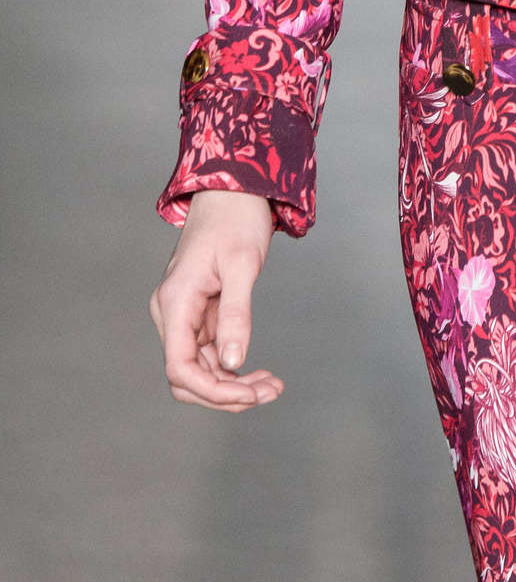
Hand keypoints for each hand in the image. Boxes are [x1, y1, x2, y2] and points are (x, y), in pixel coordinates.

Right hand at [149, 189, 282, 411]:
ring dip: (234, 384)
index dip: (212, 391)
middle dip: (227, 393)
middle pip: (189, 376)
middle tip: (271, 391)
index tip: (250, 396)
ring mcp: (185, 315)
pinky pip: (211, 353)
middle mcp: (172, 313)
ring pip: (202, 369)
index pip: (180, 368)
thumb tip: (233, 363)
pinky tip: (261, 374)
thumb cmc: (236, 218)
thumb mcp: (241, 264)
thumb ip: (236, 314)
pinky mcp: (199, 313)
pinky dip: (234, 367)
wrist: (233, 188)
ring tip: (273, 386)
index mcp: (175, 302)